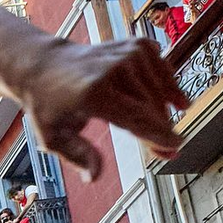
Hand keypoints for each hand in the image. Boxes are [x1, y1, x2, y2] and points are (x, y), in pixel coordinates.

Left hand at [22, 38, 186, 178]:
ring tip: (165, 133)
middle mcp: (115, 69)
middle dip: (162, 131)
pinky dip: (169, 87)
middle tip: (168, 152)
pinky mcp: (136, 45)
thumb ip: (77, 155)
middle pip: (151, 107)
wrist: (46, 64)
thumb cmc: (49, 106)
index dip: (157, 135)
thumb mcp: (53, 137)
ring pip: (160, 89)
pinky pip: (162, 70)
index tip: (176, 146)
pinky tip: (175, 102)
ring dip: (165, 112)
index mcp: (95, 94)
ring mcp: (128, 53)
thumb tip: (93, 178)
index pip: (136, 118)